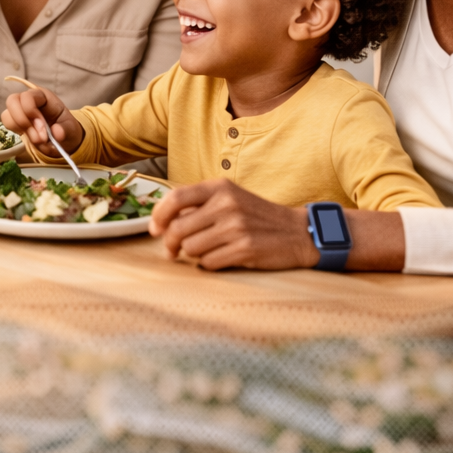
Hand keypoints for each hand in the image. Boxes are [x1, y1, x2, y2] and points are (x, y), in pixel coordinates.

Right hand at [1, 87, 83, 155]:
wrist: (63, 139)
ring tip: (37, 140)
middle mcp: (28, 99)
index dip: (31, 112)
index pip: (27, 96)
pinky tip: (30, 136)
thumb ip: (65, 130)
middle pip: (12, 101)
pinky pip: (7, 124)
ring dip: (20, 129)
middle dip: (23, 121)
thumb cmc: (66, 129)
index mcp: (43, 96)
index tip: (43, 130)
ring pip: (7, 114)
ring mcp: (20, 109)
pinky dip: (17, 132)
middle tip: (39, 137)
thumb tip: (56, 132)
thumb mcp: (71, 130)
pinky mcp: (15, 120)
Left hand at [148, 179, 317, 270]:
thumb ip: (199, 204)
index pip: (175, 198)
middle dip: (171, 244)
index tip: (155, 229)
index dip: (159, 216)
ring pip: (191, 248)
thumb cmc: (256, 216)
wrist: (297, 232)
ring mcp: (236, 227)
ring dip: (193, 254)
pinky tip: (221, 258)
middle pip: (178, 229)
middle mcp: (226, 204)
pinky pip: (209, 263)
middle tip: (172, 251)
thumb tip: (162, 222)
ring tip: (207, 250)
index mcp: (219, 187)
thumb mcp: (230, 198)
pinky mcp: (245, 249)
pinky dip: (209, 264)